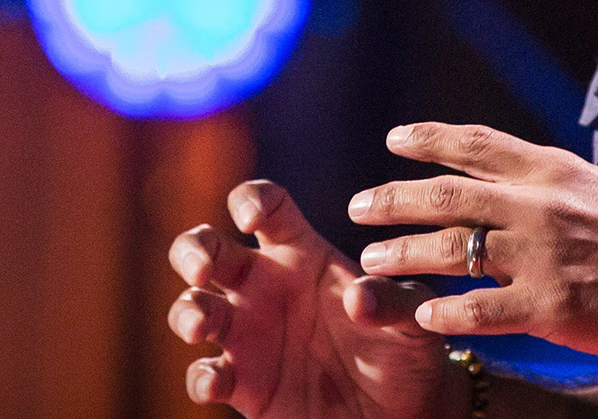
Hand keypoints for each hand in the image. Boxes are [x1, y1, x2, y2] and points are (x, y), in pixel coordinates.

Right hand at [168, 179, 454, 417]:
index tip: (250, 218)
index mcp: (303, 253)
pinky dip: (200, 377)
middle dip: (192, 249)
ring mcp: (248, 334)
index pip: (266, 205)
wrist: (402, 413)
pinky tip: (216, 382)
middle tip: (203, 270)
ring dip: (186, 312)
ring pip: (191, 307)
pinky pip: (202, 374)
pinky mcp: (241, 384)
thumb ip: (392, 301)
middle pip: (207, 247)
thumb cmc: (405, 351)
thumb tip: (358, 299)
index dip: (249, 199)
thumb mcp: (412, 319)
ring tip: (201, 326)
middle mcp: (265, 286)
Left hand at [349, 123, 597, 361]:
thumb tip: (539, 187)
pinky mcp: (553, 307)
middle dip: (393, 199)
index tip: (394, 140)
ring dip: (402, 255)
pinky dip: (444, 313)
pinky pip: (479, 310)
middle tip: (358, 207)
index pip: (478, 145)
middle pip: (447, 195)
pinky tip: (423, 317)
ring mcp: (544, 255)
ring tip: (370, 263)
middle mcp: (541, 204)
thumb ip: (566, 189)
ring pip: (451, 250)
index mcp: (557, 171)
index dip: (431, 140)